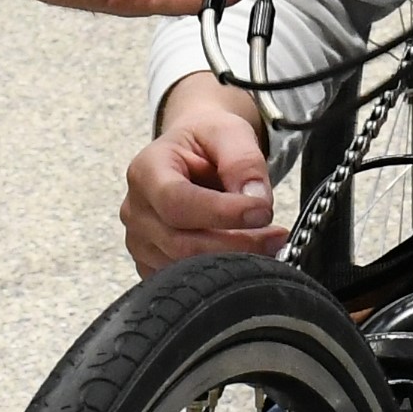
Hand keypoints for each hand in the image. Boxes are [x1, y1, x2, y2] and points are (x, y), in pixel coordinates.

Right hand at [124, 76, 282, 274]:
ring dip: (233, 260)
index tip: (262, 212)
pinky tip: (243, 254)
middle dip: (236, 243)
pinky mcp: (151, 263)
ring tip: (267, 242)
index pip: (177, 201)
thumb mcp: (227, 132)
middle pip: (181, 243)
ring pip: (186, 267)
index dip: (222, 213)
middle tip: (276, 235)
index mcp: (146, 171)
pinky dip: (219, 271)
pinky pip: (185, 279)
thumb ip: (243, 160)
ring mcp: (140, 242)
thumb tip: (256, 199)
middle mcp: (136, 210)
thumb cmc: (205, 142)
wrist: (190, 154)